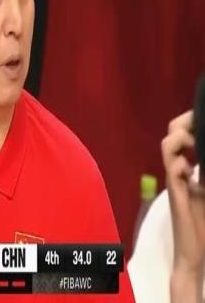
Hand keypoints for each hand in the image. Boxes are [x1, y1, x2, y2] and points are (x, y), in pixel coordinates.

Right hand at [162, 110, 204, 301]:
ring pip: (168, 146)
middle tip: (196, 124)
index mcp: (188, 167)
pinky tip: (190, 167)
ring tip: (193, 142)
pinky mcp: (176, 192)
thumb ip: (204, 174)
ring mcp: (175, 179)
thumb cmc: (202, 224)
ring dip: (181, 138)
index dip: (189, 121)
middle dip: (184, 123)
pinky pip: (173, 169)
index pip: (182, 134)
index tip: (199, 116)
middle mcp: (179, 169)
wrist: (193, 252)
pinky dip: (181, 162)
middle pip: (172, 134)